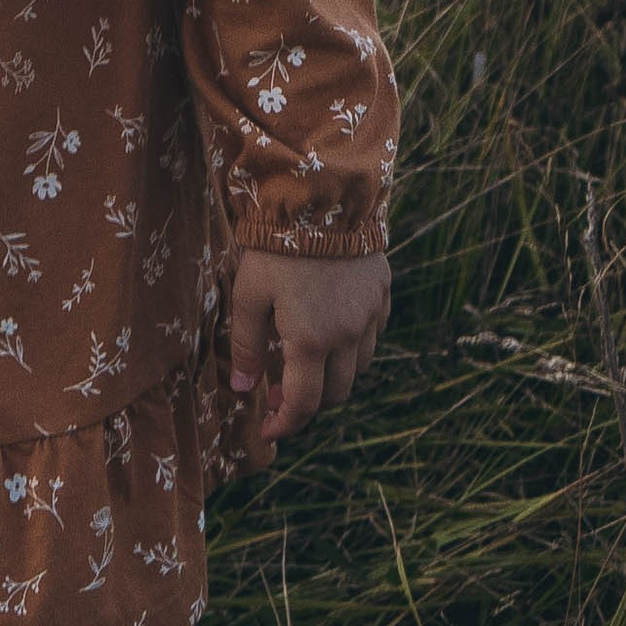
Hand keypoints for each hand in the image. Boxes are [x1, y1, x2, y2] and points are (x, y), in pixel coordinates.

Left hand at [227, 246, 388, 464]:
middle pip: (336, 393)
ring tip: (306, 358)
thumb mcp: (248, 293)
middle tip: (280, 392)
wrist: (321, 195)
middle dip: (309, 402)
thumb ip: (246, 345)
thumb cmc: (275, 244)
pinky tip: (333, 327)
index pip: (303, 403)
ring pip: (358, 367)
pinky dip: (354, 343)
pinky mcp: (382, 292)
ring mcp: (370, 314)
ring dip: (333, 374)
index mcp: (311, 341)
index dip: (284, 423)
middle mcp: (348, 335)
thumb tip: (244, 389)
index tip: (268, 430)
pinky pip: (373, 333)